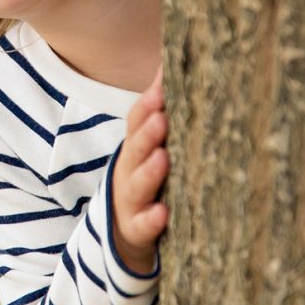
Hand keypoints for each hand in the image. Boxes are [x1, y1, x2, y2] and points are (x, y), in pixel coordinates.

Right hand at [111, 65, 168, 274]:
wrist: (126, 234)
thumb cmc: (149, 182)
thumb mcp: (152, 150)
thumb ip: (162, 116)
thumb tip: (177, 69)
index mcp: (135, 149)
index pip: (136, 122)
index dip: (146, 106)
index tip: (161, 89)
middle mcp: (129, 172)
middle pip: (135, 150)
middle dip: (147, 133)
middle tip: (162, 117)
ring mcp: (131, 202)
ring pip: (136, 185)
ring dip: (148, 172)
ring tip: (163, 158)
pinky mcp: (137, 231)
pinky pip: (143, 226)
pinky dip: (150, 220)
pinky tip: (162, 213)